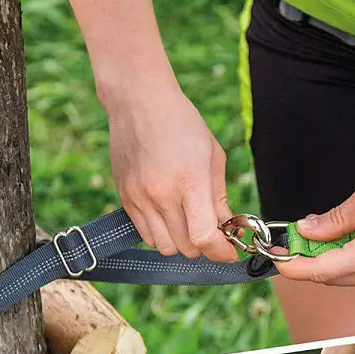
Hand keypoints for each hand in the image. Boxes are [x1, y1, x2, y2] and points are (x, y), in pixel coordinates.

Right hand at [106, 83, 236, 261]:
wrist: (137, 101)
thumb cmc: (181, 123)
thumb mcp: (212, 156)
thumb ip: (219, 198)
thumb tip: (228, 230)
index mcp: (189, 180)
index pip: (203, 237)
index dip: (220, 252)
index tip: (229, 251)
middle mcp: (161, 194)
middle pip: (186, 248)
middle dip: (204, 247)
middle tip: (211, 232)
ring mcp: (139, 198)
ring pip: (164, 247)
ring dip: (181, 242)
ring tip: (188, 222)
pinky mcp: (125, 199)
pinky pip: (145, 235)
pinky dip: (161, 234)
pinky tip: (169, 214)